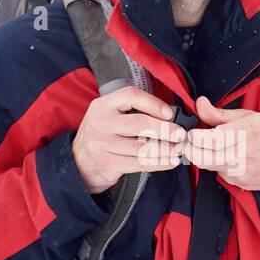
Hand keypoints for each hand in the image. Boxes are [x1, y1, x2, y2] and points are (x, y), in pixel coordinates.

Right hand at [71, 85, 186, 194]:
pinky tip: (170, 161)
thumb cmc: (102, 136)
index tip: (170, 113)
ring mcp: (103, 144)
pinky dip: (158, 163)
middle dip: (164, 129)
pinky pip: (139, 163)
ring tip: (179, 149)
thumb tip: (168, 114)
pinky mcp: (108, 163)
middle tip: (180, 134)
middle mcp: (101, 122)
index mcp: (103, 105)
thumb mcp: (109, 116)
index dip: (153, 103)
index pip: (130, 96)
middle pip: (139, 123)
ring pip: (141, 147)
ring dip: (165, 149)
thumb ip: (132, 111)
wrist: (78, 162)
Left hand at [183, 95, 259, 190]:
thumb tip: (200, 104)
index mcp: (242, 133)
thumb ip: (219, 114)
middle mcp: (240, 156)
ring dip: (206, 157)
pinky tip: (230, 159)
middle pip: (201, 158)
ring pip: (208, 167)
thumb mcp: (248, 116)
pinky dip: (220, 167)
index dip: (193, 136)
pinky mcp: (241, 184)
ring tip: (216, 148)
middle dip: (191, 149)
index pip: (206, 139)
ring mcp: (240, 173)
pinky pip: (221, 175)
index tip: (192, 132)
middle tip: (193, 142)